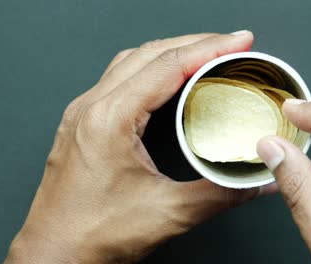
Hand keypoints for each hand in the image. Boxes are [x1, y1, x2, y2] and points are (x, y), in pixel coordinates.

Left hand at [5, 31, 272, 263]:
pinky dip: (150, 69)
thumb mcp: (168, 214)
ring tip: (204, 53)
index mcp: (110, 119)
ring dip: (171, 52)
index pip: (168, 66)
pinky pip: (119, 78)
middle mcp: (92, 107)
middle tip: (231, 44)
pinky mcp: (84, 123)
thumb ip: (220, 193)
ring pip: (132, 62)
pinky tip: (167, 78)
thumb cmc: (94, 234)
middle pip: (150, 54)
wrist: (54, 253)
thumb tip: (256, 181)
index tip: (239, 41)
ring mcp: (84, 113)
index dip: (210, 48)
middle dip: (195, 42)